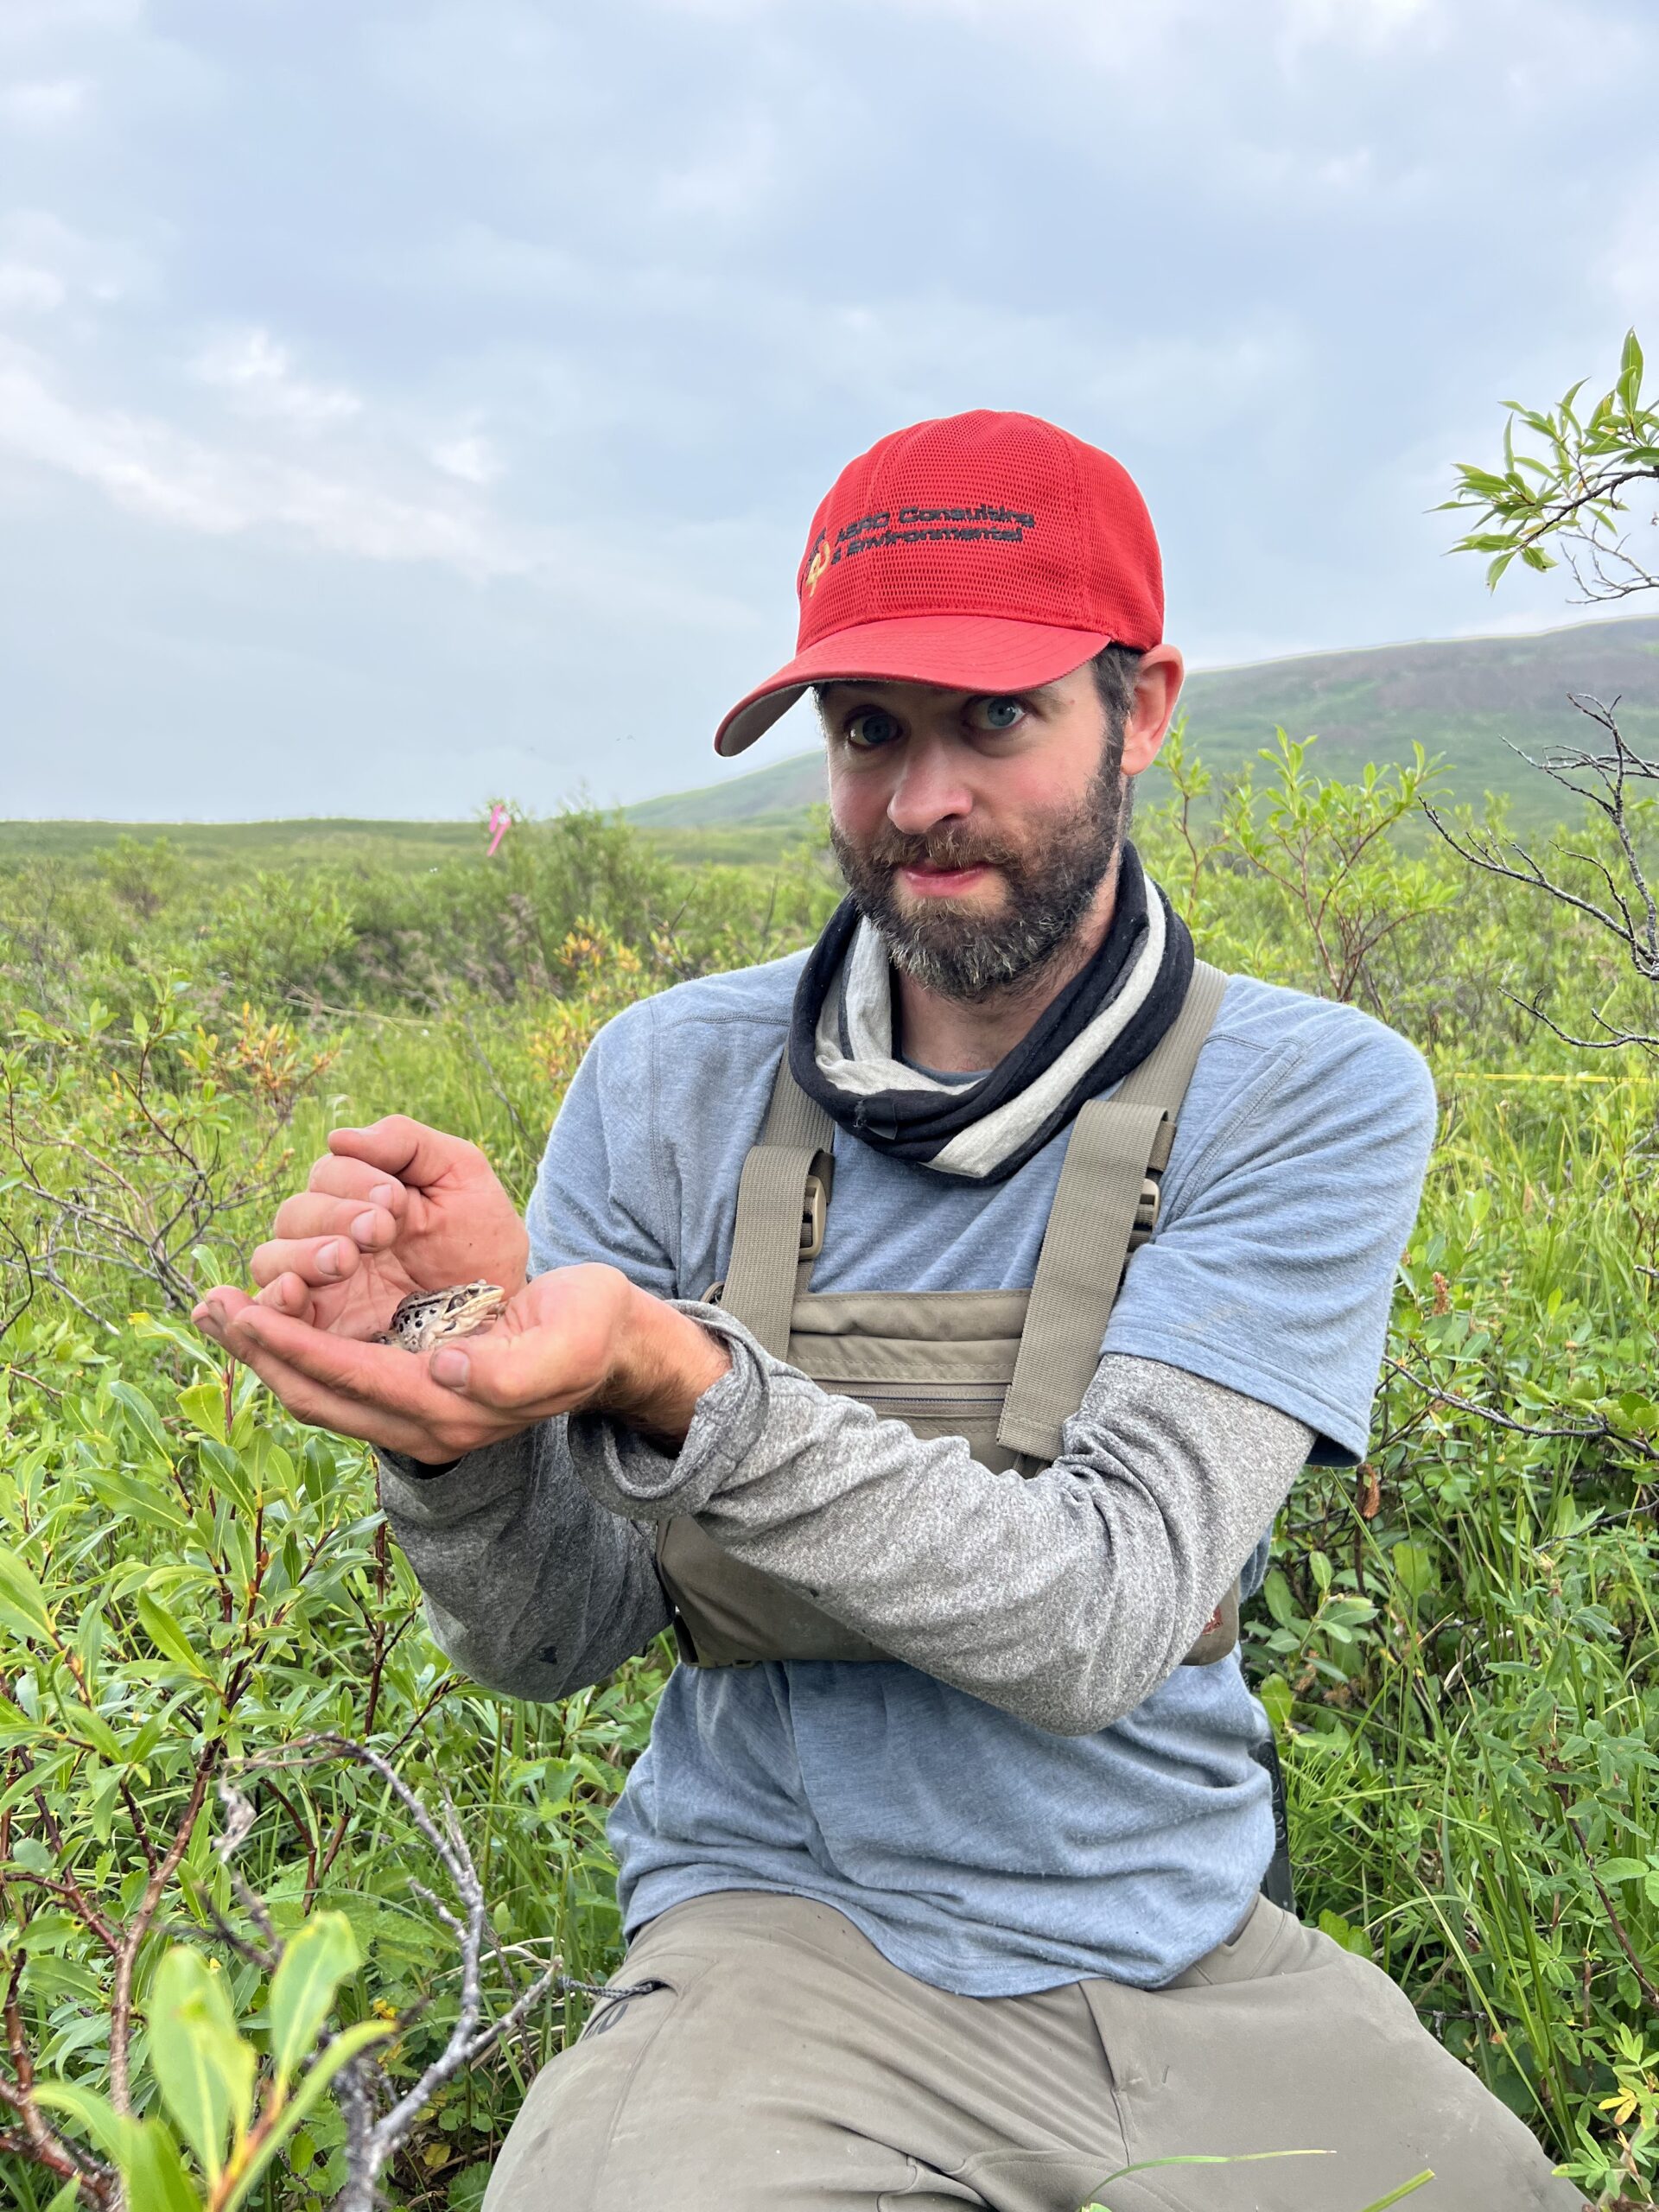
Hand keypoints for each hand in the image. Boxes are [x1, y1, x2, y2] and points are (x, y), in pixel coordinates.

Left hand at [191, 1265, 731, 1461]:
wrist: (615, 1349)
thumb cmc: (594, 1330)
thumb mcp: (573, 1340)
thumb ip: (514, 1370)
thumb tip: (445, 1371)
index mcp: (457, 1408)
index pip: (353, 1377)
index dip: (294, 1346)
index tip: (245, 1312)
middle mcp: (427, 1420)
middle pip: (318, 1395)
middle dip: (260, 1352)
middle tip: (208, 1306)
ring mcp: (419, 1411)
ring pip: (320, 1393)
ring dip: (268, 1355)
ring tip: (222, 1312)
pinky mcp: (415, 1391)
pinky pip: (338, 1382)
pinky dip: (296, 1353)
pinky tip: (273, 1323)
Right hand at [202, 1116, 530, 1343]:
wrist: (502, 1306)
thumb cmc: (481, 1236)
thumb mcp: (459, 1174)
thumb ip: (406, 1143)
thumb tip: (338, 1137)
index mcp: (358, 1193)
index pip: (327, 1173)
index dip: (353, 1180)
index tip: (396, 1199)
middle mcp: (328, 1233)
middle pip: (294, 1214)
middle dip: (335, 1216)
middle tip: (381, 1230)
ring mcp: (319, 1281)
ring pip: (272, 1259)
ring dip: (303, 1255)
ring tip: (346, 1259)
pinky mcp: (319, 1327)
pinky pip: (272, 1313)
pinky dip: (273, 1299)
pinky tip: (296, 1292)